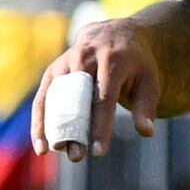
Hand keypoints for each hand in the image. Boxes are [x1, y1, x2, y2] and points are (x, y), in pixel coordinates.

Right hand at [47, 10, 163, 161]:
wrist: (115, 33)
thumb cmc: (136, 64)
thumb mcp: (149, 80)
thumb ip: (147, 107)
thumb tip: (146, 132)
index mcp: (112, 60)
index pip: (104, 98)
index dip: (100, 126)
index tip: (98, 152)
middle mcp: (86, 57)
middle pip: (77, 99)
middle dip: (75, 129)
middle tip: (77, 157)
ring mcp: (66, 62)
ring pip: (56, 98)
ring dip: (53, 125)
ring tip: (54, 151)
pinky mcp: (54, 69)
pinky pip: (43, 96)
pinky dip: (40, 120)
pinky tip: (41, 144)